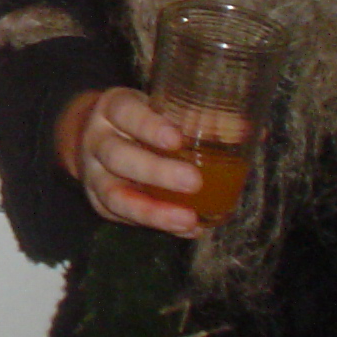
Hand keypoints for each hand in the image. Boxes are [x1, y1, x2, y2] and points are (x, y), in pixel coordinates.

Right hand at [57, 87, 202, 236]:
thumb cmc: (139, 119)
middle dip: (155, 171)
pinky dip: (158, 224)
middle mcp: (97, 140)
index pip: (125, 112)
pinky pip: (123, 217)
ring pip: (114, 195)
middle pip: (117, 156)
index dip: (149, 126)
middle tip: (194, 181)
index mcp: (113, 109)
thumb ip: (196, 116)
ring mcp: (93, 174)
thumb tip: (243, 130)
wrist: (95, 135)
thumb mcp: (157, 107)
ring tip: (188, 220)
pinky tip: (187, 228)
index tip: (176, 139)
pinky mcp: (98, 200)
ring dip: (153, 211)